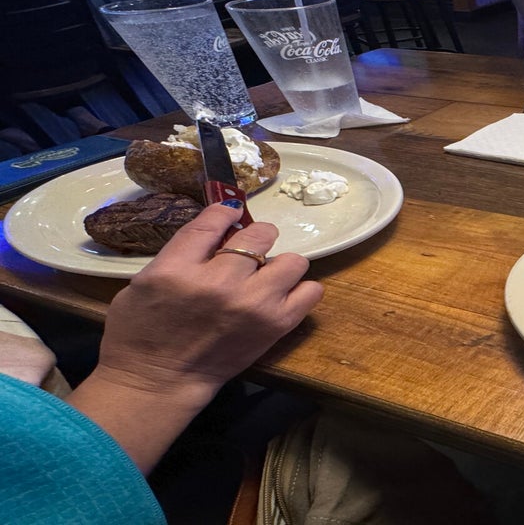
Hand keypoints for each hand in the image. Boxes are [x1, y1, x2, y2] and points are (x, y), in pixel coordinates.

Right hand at [93, 201, 323, 401]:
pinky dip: (300, 289)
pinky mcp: (275, 325)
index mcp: (177, 269)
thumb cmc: (141, 331)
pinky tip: (280, 295)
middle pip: (258, 235)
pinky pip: (311, 292)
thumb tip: (219, 230)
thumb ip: (181, 252)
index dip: (226, 212)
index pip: (214, 221)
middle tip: (248, 252)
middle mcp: (219, 283)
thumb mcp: (144, 281)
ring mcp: (252, 305)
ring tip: (265, 276)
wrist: (158, 382)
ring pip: (292, 260)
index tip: (230, 213)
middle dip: (254, 238)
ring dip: (279, 264)